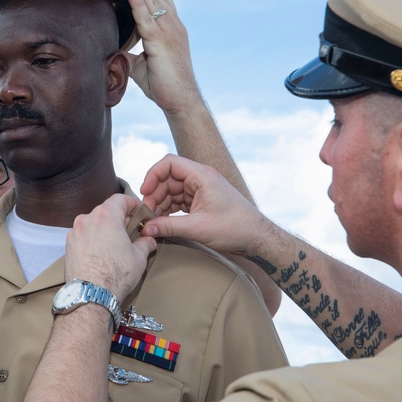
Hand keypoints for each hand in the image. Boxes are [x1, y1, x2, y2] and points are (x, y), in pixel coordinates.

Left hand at [66, 194, 155, 300]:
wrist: (91, 295)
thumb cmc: (115, 275)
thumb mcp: (139, 257)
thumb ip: (145, 243)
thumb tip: (148, 240)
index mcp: (106, 216)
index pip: (120, 199)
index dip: (132, 204)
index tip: (139, 213)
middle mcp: (87, 219)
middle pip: (106, 211)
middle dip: (119, 219)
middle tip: (131, 232)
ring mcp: (75, 232)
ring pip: (93, 224)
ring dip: (105, 230)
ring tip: (115, 246)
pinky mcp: (68, 246)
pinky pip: (84, 236)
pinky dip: (93, 240)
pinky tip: (101, 254)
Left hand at [124, 0, 201, 115]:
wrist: (181, 100)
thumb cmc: (165, 84)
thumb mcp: (143, 64)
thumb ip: (131, 53)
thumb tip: (116, 49)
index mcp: (169, 28)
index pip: (159, 0)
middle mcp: (172, 26)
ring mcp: (169, 32)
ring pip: (153, 2)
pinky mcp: (162, 42)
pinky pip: (147, 18)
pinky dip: (138, 2)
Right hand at [139, 154, 268, 256]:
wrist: (257, 238)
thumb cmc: (235, 228)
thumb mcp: (197, 228)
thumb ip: (169, 226)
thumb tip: (146, 228)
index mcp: (202, 176)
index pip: (169, 163)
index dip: (153, 175)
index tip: (144, 193)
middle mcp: (201, 178)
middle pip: (168, 178)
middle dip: (155, 194)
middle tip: (147, 213)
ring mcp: (201, 189)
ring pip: (172, 190)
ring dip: (161, 204)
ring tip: (153, 221)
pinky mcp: (201, 201)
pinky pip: (179, 200)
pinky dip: (169, 210)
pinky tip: (163, 222)